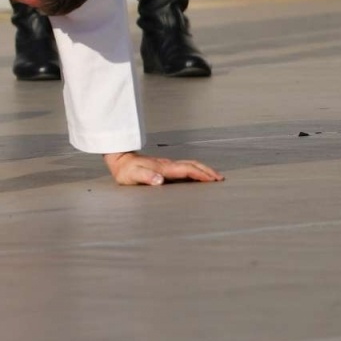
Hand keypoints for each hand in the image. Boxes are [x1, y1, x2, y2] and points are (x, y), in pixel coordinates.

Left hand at [104, 152, 223, 186]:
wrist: (120, 159)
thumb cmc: (125, 170)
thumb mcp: (132, 175)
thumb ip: (145, 177)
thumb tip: (160, 180)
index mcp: (163, 168)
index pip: (186, 170)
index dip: (200, 174)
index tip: (213, 179)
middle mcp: (168, 165)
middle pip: (192, 165)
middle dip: (207, 171)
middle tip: (220, 179)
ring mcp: (167, 165)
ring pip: (190, 165)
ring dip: (203, 170)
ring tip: (214, 177)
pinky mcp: (165, 167)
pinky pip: (185, 168)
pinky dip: (195, 171)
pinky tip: (198, 176)